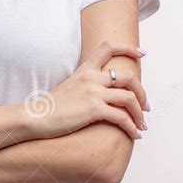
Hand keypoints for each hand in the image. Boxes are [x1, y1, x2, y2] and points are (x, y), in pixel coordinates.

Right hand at [26, 40, 148, 140]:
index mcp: (85, 69)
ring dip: (140, 113)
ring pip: (129, 98)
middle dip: (142, 92)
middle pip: (129, 76)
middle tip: (145, 106)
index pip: (108, 47)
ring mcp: (93, 93)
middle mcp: (91, 77)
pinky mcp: (93, 109)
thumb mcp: (71, 85)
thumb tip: (103, 91)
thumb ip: (87, 82)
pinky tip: (134, 134)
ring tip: (142, 125)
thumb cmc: (53, 106)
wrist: (37, 116)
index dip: (128, 48)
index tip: (142, 53)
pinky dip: (132, 127)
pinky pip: (122, 118)